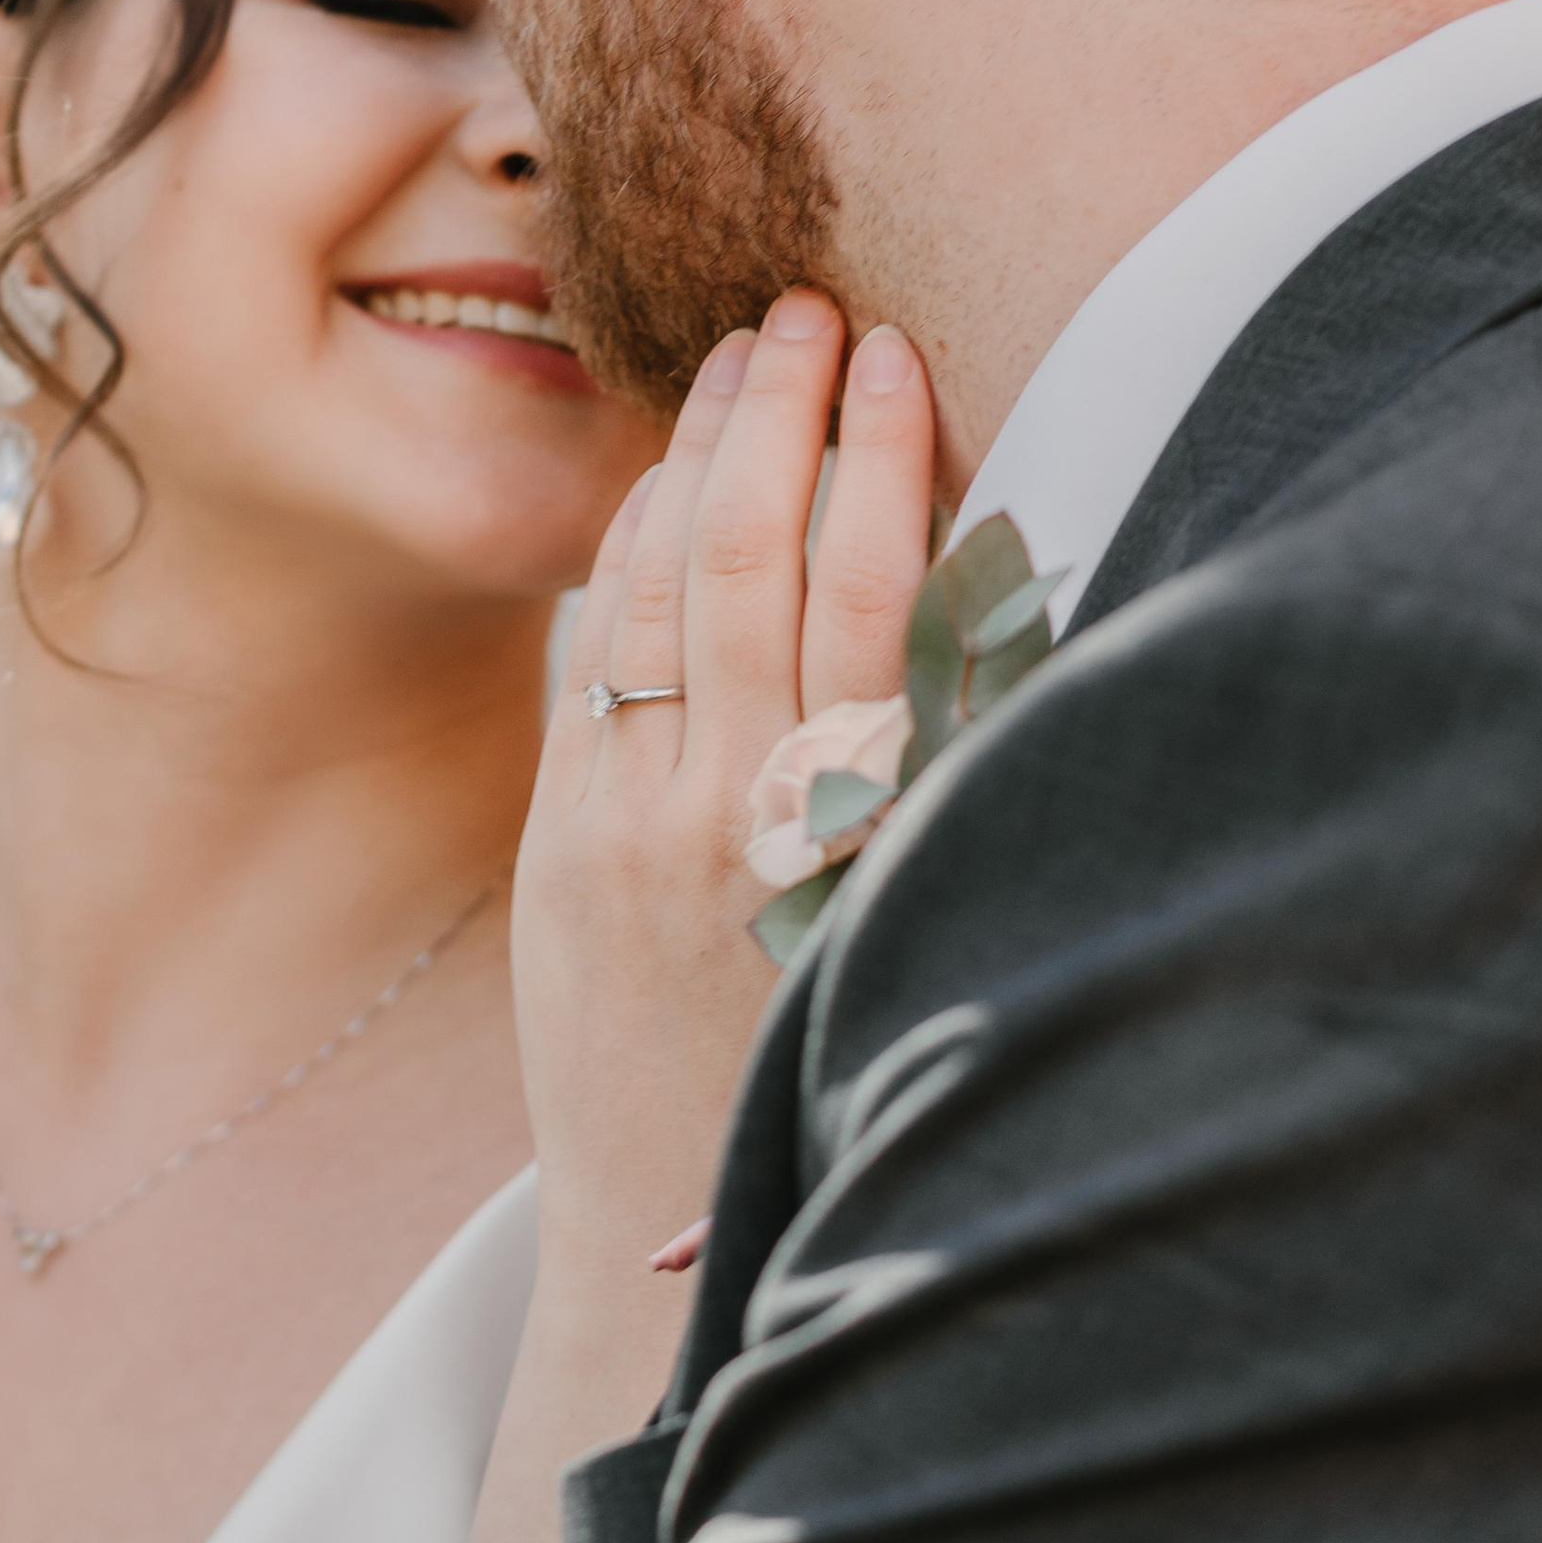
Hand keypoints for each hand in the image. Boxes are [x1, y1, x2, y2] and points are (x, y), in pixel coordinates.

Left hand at [512, 293, 935, 1295]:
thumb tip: (982, 587)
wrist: (667, 1236)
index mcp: (856, 841)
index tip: (900, 357)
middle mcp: (736, 820)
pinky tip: (664, 474)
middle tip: (811, 306)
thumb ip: (943, 769)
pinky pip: (595, 658)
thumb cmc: (840, 1084)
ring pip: (658, 592)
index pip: (871, 597)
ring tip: (742, 352)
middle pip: (752, 561)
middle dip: (782, 415)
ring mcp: (629, 827)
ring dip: (701, 453)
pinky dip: (630, 551)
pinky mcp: (559, 844)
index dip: (884, 459)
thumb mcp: (923, 927)